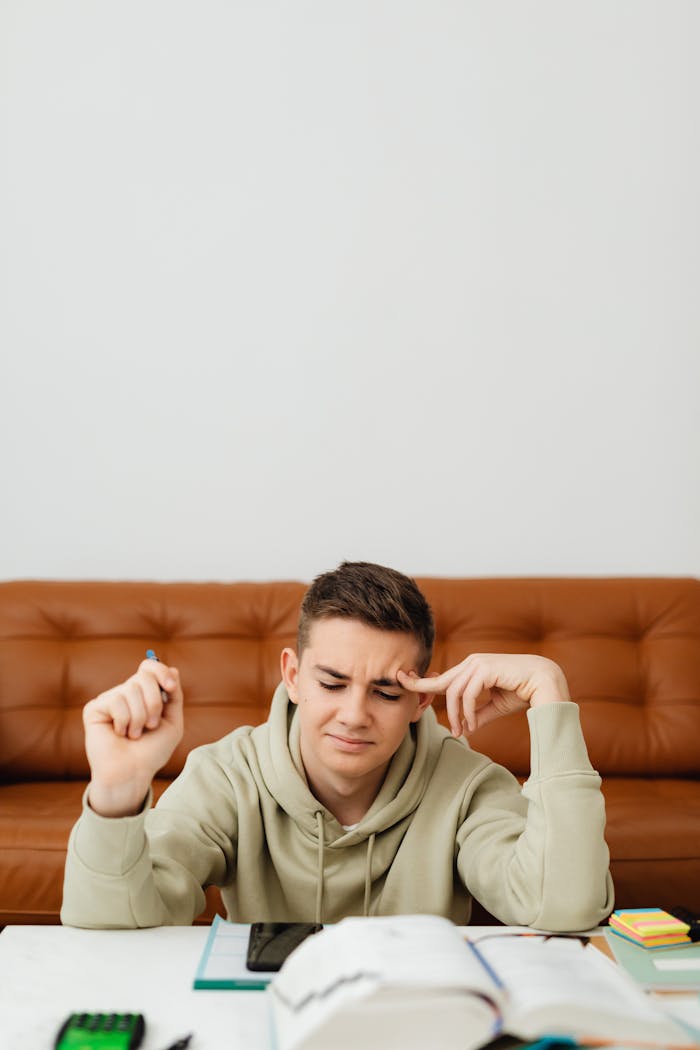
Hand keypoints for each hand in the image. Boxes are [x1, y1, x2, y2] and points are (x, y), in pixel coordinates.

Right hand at [83, 659, 183, 815]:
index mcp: (143, 694)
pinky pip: (116, 700)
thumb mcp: (172, 723)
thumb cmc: (152, 752)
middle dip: (154, 702)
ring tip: (134, 734)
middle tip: (151, 725)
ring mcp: (109, 700)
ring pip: (130, 689)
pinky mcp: (94, 708)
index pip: (149, 667)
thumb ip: (174, 696)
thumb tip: (173, 669)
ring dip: (139, 717)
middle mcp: (126, 693)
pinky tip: (119, 733)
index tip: (170, 687)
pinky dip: (124, 720)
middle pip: (143, 676)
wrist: (132, 773)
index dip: (160, 671)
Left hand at [397, 654, 570, 736]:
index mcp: (472, 667)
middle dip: (428, 697)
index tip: (404, 683)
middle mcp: (472, 662)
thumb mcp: (495, 705)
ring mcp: (478, 663)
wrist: (546, 683)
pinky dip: (467, 712)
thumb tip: (465, 728)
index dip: (422, 683)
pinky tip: (471, 724)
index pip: (442, 677)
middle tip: (426, 718)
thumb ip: (478, 714)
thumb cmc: (523, 691)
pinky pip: (467, 694)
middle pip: (442, 683)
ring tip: (462, 731)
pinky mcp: (486, 668)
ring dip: (456, 715)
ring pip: (454, 691)